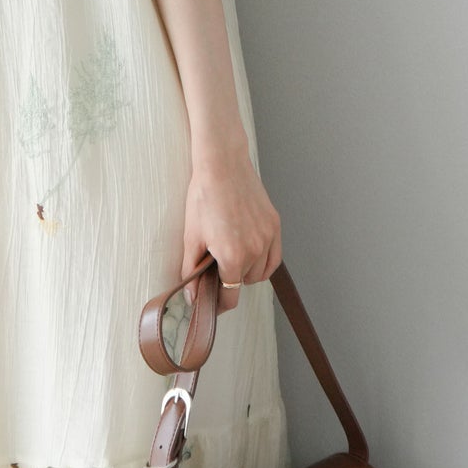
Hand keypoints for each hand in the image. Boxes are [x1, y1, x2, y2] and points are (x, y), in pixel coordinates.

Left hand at [179, 146, 281, 315]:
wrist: (222, 164)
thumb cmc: (203, 196)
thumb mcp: (191, 237)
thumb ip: (191, 271)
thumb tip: (192, 298)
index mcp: (233, 256)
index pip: (230, 295)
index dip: (219, 303)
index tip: (212, 302)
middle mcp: (255, 250)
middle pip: (244, 283)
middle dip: (229, 280)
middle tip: (214, 266)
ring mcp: (268, 237)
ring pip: (260, 272)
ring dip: (247, 271)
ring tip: (231, 254)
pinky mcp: (275, 225)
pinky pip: (274, 257)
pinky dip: (263, 261)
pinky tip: (250, 253)